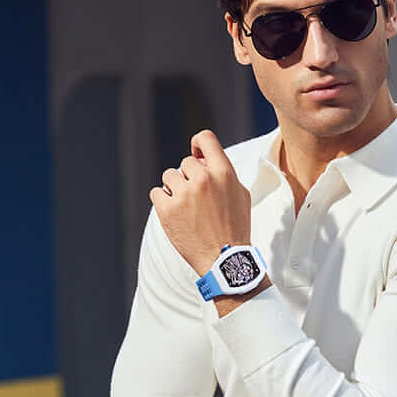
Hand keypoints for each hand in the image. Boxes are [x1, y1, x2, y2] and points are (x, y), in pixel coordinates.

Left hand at [149, 130, 251, 275]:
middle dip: (189, 177)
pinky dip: (163, 202)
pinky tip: (175, 214)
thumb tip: (203, 160)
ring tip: (187, 207)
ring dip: (175, 189)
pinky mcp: (167, 210)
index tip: (196, 155)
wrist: (224, 259)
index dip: (198, 144)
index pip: (206, 138)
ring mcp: (184, 195)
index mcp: (224, 173)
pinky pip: (156, 193)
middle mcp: (203, 180)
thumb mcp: (240, 195)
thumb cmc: (235, 227)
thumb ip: (224, 173)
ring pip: (169, 177)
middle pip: (185, 163)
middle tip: (197, 198)